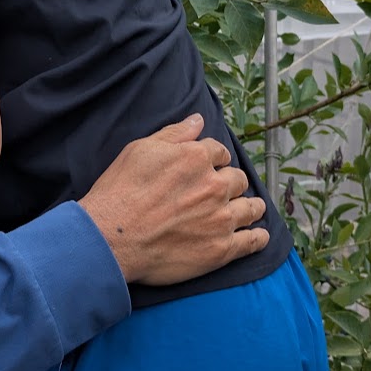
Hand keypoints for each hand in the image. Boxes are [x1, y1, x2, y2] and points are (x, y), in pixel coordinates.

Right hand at [79, 114, 268, 284]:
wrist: (112, 238)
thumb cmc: (120, 191)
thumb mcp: (141, 149)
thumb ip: (174, 134)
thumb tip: (198, 120)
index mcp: (197, 158)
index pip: (219, 152)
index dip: (215, 159)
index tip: (211, 167)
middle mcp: (214, 186)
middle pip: (237, 179)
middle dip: (231, 182)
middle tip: (222, 190)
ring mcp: (220, 219)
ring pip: (250, 207)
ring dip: (251, 205)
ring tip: (251, 208)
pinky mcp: (221, 249)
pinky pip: (251, 242)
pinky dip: (258, 237)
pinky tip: (259, 235)